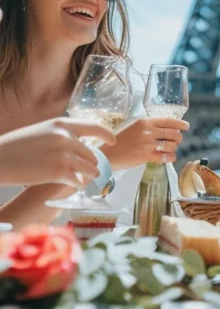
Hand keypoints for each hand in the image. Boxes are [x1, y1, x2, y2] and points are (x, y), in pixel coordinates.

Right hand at [0, 118, 115, 186]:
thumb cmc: (17, 146)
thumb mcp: (42, 131)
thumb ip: (62, 135)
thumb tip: (80, 146)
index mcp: (62, 124)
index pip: (94, 126)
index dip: (107, 134)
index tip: (113, 141)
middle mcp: (66, 137)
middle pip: (92, 154)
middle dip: (91, 164)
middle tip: (88, 170)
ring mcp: (64, 155)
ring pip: (89, 168)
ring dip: (89, 175)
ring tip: (84, 178)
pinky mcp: (58, 173)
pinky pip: (78, 180)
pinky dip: (78, 183)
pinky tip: (74, 184)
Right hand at [101, 117, 188, 168]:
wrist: (108, 154)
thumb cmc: (119, 140)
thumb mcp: (133, 127)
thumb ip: (148, 126)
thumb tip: (165, 129)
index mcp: (145, 122)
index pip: (168, 121)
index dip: (180, 123)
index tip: (186, 126)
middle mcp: (148, 131)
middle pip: (173, 133)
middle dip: (178, 138)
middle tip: (176, 140)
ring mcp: (148, 144)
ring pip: (171, 145)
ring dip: (173, 148)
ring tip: (169, 150)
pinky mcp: (147, 156)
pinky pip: (166, 157)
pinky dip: (171, 157)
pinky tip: (170, 157)